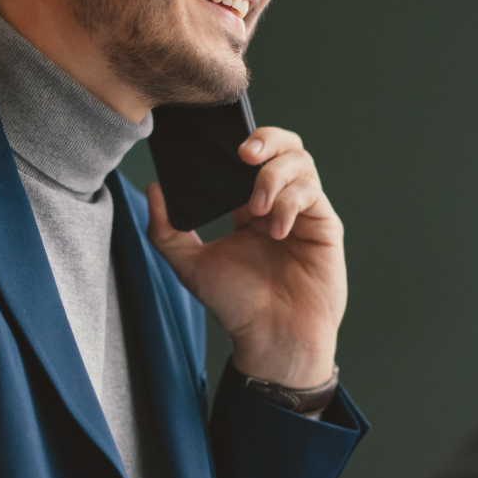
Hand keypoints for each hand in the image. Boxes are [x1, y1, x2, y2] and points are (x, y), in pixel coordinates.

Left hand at [147, 127, 345, 388]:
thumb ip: (167, 230)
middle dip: (266, 138)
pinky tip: (276, 229)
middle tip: (244, 154)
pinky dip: (291, 203)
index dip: (239, 142)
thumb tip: (153, 188)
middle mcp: (278, 202)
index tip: (220, 146)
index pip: (250, 156)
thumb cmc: (237, 305)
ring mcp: (304, 211)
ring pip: (300, 162)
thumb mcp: (191, 266)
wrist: (272, 338)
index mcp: (246, 205)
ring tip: (257, 206)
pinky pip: (312, 193)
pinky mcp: (324, 225)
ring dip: (274, 176)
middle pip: (284, 146)